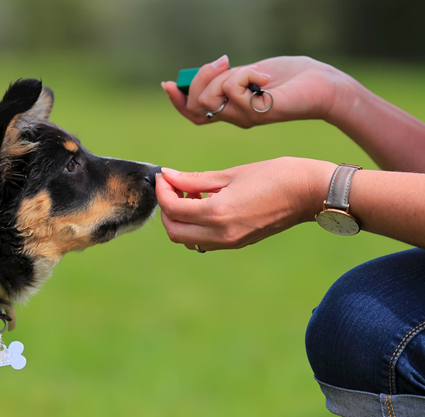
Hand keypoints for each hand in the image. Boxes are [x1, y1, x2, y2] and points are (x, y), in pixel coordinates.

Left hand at [155, 157, 336, 250]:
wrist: (312, 193)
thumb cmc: (276, 175)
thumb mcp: (232, 174)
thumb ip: (195, 179)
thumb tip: (168, 176)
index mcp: (218, 214)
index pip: (172, 209)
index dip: (162, 191)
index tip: (164, 175)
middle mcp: (221, 234)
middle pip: (174, 231)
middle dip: (167, 209)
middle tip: (173, 186)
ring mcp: (230, 242)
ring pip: (187, 239)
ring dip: (180, 219)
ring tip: (191, 194)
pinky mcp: (238, 243)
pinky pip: (204, 241)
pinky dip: (195, 225)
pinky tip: (205, 204)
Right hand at [162, 56, 352, 127]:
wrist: (322, 86)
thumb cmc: (290, 78)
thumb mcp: (251, 73)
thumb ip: (228, 77)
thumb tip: (208, 71)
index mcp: (230, 109)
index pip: (193, 113)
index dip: (177, 101)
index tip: (168, 84)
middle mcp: (234, 118)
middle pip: (195, 105)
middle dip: (200, 78)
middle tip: (224, 62)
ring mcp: (244, 117)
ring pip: (209, 99)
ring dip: (224, 77)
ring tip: (250, 71)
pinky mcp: (256, 112)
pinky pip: (233, 89)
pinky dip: (247, 74)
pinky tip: (266, 78)